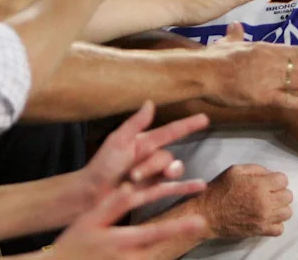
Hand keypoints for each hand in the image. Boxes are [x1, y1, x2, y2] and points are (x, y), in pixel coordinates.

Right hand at [50, 182, 208, 259]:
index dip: (178, 227)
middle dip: (182, 237)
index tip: (199, 221)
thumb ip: (112, 205)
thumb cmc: (74, 241)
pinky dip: (156, 256)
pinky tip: (163, 250)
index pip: (155, 232)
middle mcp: (129, 258)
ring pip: (155, 258)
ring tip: (185, 234)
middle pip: (162, 249)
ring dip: (170, 249)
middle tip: (201, 226)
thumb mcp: (90, 220)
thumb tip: (129, 186)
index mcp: (120, 240)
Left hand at [81, 101, 208, 198]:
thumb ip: (136, 123)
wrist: (93, 194)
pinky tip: (201, 186)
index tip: (205, 118)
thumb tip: (150, 102)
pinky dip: (188, 187)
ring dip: (160, 174)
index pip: (171, 131)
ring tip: (139, 180)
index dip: (188, 125)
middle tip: (132, 174)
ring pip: (172, 170)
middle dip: (152, 164)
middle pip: (167, 156)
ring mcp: (154, 175)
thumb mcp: (118, 141)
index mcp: (143, 142)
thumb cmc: (102, 166)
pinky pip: (175, 188)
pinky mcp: (154, 191)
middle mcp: (151, 157)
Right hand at [198, 165, 291, 238]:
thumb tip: (270, 173)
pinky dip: (276, 223)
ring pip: (287, 212)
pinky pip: (280, 228)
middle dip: (279, 191)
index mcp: (259, 185)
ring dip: (279, 207)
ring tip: (268, 204)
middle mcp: (265, 202)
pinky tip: (266, 217)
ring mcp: (265, 218)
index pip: (283, 180)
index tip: (268, 181)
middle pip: (288, 196)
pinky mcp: (262, 231)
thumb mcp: (234, 170)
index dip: (276, 178)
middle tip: (268, 192)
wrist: (208, 214)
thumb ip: (255, 169)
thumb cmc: (219, 190)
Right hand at [200, 24, 297, 110]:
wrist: (201, 71)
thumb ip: (236, 35)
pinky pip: (283, 99)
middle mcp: (270, 61)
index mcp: (264, 48)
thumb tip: (236, 25)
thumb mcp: (226, 42)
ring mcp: (266, 78)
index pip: (295, 51)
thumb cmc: (212, 57)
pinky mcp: (259, 95)